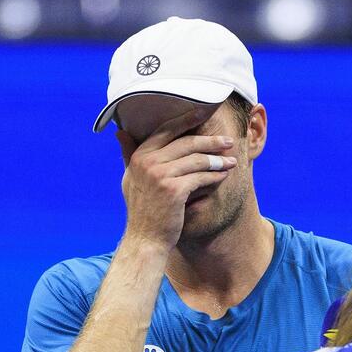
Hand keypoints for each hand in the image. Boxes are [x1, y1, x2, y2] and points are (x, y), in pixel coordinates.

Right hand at [117, 109, 237, 249]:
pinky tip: (224, 176)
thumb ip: (129, 154)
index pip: (167, 130)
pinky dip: (215, 176)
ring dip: (217, 160)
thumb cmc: (142, 209)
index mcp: (139, 156)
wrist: (145, 239)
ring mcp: (160, 176)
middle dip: (211, 141)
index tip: (206, 112)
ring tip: (230, 161)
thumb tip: (120, 131)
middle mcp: (148, 162)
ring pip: (197, 160)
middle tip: (228, 141)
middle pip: (186, 143)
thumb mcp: (130, 178)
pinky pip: (201, 177)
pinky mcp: (174, 190)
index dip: (188, 119)